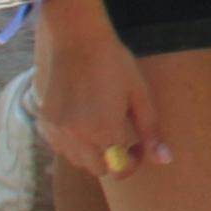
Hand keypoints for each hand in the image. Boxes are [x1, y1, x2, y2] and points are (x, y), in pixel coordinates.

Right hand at [36, 0, 168, 179]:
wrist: (76, 40)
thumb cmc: (113, 63)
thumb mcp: (139, 94)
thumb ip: (150, 130)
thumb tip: (165, 160)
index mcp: (104, 132)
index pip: (119, 169)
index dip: (133, 162)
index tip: (139, 146)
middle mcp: (78, 138)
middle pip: (99, 169)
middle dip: (114, 159)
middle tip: (123, 137)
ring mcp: (57, 133)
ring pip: (78, 161)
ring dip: (93, 153)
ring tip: (103, 125)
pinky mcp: (44, 124)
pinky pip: (61, 148)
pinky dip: (74, 144)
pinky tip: (83, 121)